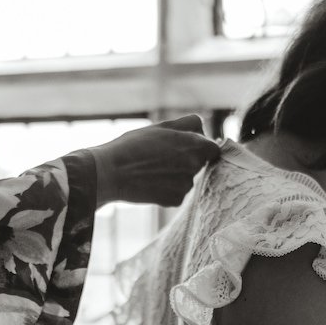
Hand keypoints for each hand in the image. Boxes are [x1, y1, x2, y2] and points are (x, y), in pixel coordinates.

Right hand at [82, 115, 221, 206]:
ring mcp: (186, 185)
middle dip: (186, 160)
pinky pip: (177, 193)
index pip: (214, 148)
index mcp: (195, 144)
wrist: (111, 172)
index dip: (201, 147)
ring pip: (187, 179)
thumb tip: (204, 129)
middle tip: (161, 158)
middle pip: (199, 163)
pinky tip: (150, 183)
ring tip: (151, 170)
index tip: (186, 148)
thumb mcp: (161, 126)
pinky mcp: (176, 200)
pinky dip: (167, 190)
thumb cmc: (134, 145)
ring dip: (175, 175)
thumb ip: (188, 125)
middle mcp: (195, 165)